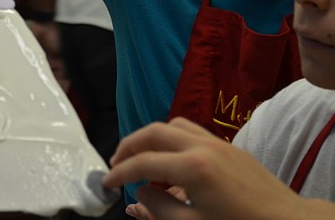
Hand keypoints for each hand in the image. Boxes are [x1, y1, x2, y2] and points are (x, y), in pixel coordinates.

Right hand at [102, 118, 328, 219]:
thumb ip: (160, 209)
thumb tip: (139, 195)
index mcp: (193, 167)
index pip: (144, 163)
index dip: (120, 172)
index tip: (105, 182)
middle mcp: (203, 146)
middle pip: (154, 132)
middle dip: (130, 146)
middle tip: (117, 165)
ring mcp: (217, 142)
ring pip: (173, 125)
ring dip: (151, 138)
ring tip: (141, 160)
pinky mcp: (228, 146)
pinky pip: (191, 131)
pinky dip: (172, 139)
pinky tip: (171, 162)